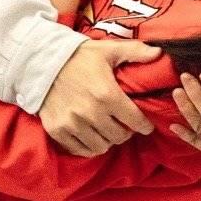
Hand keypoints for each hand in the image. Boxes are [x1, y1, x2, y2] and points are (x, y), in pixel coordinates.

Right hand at [39, 39, 160, 155]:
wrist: (41, 61)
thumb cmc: (79, 56)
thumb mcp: (108, 51)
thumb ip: (136, 52)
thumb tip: (159, 52)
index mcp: (107, 94)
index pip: (135, 121)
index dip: (144, 125)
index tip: (145, 125)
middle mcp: (91, 112)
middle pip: (119, 137)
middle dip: (126, 132)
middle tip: (124, 125)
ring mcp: (73, 123)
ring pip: (101, 146)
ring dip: (108, 140)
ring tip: (108, 131)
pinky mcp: (58, 130)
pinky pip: (80, 149)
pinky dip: (89, 146)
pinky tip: (91, 136)